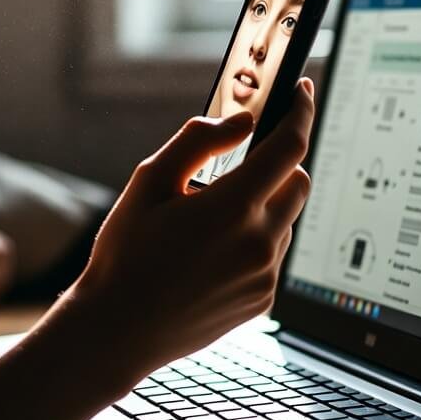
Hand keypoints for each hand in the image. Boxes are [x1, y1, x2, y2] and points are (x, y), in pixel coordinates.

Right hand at [72, 78, 314, 374]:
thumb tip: (241, 122)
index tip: (302, 90)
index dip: (300, 111)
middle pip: (298, 181)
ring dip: (263, 203)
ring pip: (285, 218)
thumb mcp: (149, 181)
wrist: (118, 328)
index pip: (289, 146)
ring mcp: (265, 275)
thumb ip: (197, 141)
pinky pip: (273, 254)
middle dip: (278, 162)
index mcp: (232, 207)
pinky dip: (254, 239)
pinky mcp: (263, 300)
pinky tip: (209, 252)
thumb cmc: (127, 251)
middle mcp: (259, 243)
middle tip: (239, 163)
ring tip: (208, 219)